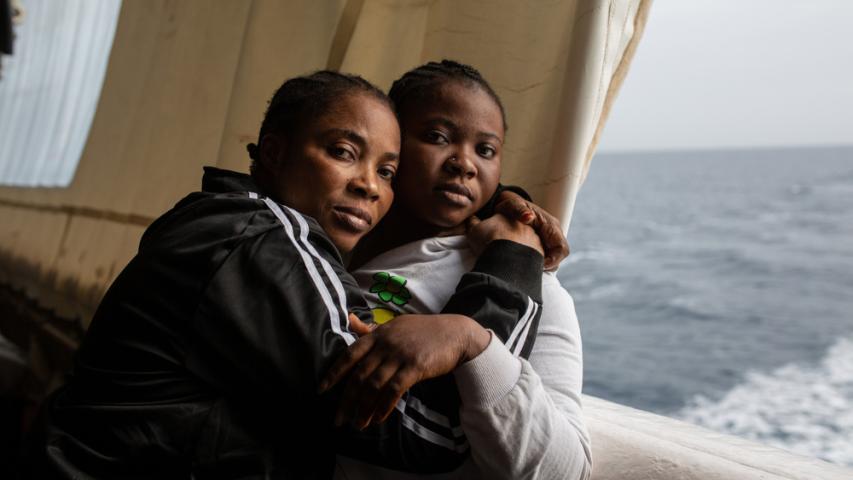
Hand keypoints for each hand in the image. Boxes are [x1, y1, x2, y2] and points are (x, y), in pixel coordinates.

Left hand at [318, 314, 489, 429]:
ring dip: (363, 408)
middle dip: (346, 400)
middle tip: (338, 419)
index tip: (321, 390)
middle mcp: (386, 344)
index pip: (350, 354)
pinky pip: (393, 390)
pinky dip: (383, 406)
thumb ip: (370, 328)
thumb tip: (349, 320)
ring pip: (374, 385)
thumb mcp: (395, 325)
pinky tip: (378, 418)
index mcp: (378, 333)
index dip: (334, 373)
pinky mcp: (415, 367)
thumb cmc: (424, 330)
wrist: (455, 332)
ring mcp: (400, 355)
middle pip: (359, 375)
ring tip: (358, 424)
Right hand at [466, 213, 543, 256]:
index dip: (495, 227)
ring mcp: (534, 237)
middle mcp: (524, 223)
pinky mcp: (540, 251)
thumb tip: (472, 217)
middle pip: (515, 228)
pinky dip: (526, 258)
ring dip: (519, 247)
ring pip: (526, 241)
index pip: (502, 217)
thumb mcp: (474, 230)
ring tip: (508, 259)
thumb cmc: (489, 243)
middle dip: (509, 236)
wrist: (506, 260)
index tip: (490, 236)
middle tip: (499, 249)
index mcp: (508, 215)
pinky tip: (517, 265)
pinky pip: (532, 254)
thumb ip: (473, 222)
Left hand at [495, 190, 569, 270]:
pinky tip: (526, 264)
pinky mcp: (543, 244)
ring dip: (543, 265)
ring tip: (528, 267)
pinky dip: (538, 263)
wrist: (507, 209)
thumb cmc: (510, 207)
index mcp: (550, 225)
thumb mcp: (512, 206)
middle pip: (560, 256)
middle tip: (532, 269)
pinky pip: (546, 258)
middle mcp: (553, 233)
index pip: (561, 248)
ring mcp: (549, 239)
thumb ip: (519, 210)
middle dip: (548, 265)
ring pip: (554, 259)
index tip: (539, 265)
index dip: (553, 260)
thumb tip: (528, 217)